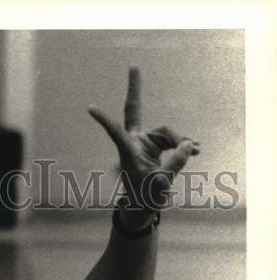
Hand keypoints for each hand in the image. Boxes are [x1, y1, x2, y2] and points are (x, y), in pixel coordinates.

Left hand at [88, 67, 199, 211]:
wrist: (144, 206)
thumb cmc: (146, 198)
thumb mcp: (162, 183)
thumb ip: (176, 162)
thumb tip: (189, 145)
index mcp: (128, 152)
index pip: (115, 132)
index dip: (104, 120)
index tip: (89, 108)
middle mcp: (134, 143)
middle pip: (138, 112)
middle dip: (135, 89)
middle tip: (133, 66)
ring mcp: (145, 143)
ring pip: (166, 133)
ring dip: (180, 142)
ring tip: (196, 151)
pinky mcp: (156, 146)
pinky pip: (173, 140)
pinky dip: (185, 145)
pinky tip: (197, 149)